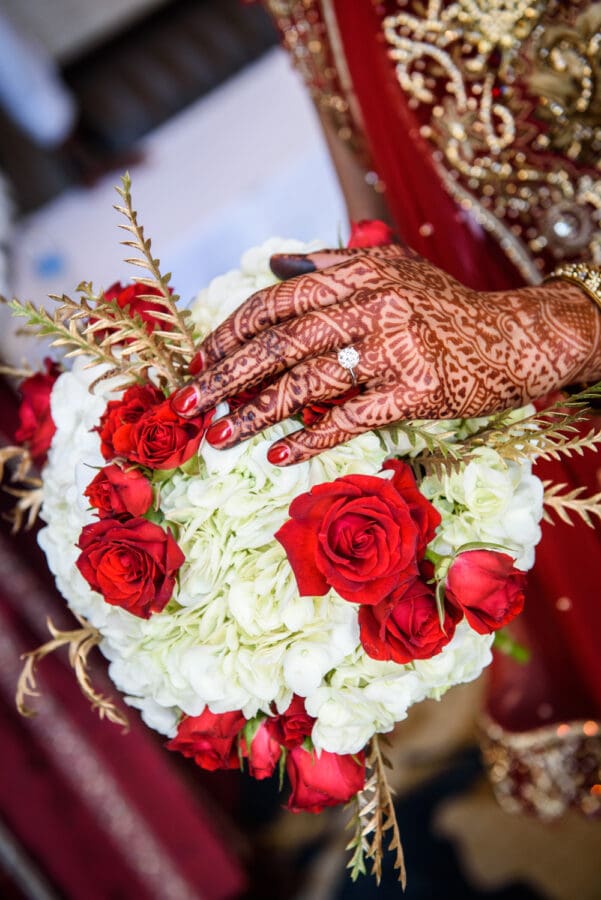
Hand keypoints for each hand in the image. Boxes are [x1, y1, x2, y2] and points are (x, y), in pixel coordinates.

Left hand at [170, 245, 599, 464]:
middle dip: (225, 378)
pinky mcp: (413, 391)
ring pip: (305, 384)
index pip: (275, 304)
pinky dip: (309, 439)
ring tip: (219, 437)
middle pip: (278, 345)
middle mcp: (369, 305)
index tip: (200, 362)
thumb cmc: (445, 306)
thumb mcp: (391, 267)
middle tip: (188, 405)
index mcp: (356, 275)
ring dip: (254, 414)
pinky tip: (277, 456)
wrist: (513, 338)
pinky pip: (349, 418)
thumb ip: (330, 262)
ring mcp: (392, 348)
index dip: (230, 334)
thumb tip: (272, 265)